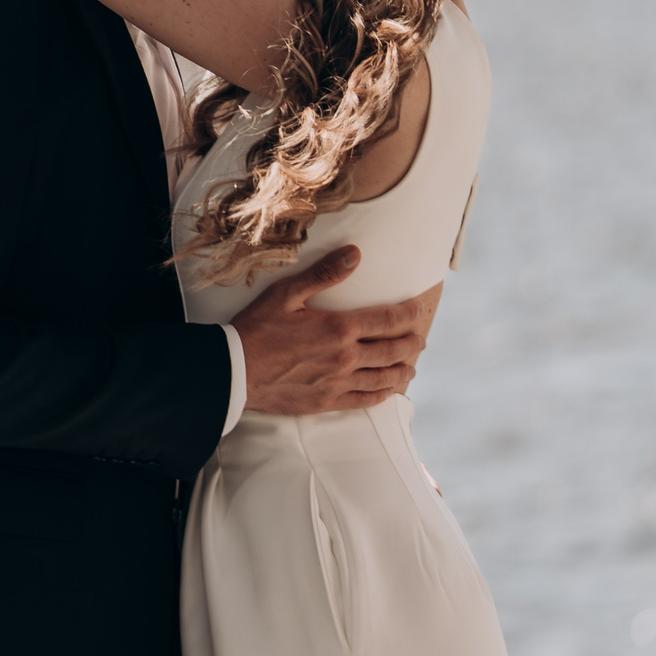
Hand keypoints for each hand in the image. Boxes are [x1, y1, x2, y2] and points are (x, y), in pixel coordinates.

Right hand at [224, 248, 439, 416]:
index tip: (419, 309)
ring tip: (411, 366)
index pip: (388, 320)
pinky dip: (382, 394)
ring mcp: (338, 382)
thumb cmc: (256, 329)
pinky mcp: (328, 401)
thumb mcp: (286, 294)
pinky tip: (388, 390)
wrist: (234, 372)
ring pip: (384, 378)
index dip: (409, 314)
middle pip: (392, 351)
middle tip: (420, 339)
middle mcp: (346, 357)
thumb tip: (355, 254)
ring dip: (402, 370)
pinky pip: (365, 400)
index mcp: (338, 328)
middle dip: (411, 343)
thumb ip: (323, 274)